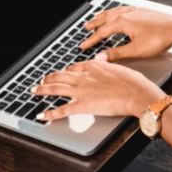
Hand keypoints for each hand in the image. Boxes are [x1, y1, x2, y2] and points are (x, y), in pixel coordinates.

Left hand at [33, 61, 165, 120]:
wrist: (136, 94)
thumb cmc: (133, 82)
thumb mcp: (119, 66)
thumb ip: (107, 63)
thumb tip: (102, 57)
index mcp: (93, 66)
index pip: (73, 68)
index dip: (65, 71)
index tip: (61, 73)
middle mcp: (84, 77)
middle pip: (60, 76)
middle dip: (49, 78)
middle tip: (42, 80)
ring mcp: (81, 91)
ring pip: (55, 89)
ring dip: (42, 90)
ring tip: (34, 91)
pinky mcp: (82, 105)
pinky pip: (62, 110)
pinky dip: (50, 113)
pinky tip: (42, 114)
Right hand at [81, 7, 171, 61]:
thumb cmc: (160, 38)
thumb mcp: (136, 50)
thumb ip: (116, 54)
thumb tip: (101, 58)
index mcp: (122, 23)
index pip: (101, 33)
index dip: (91, 40)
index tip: (83, 45)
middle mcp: (126, 14)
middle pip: (105, 18)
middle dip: (94, 24)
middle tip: (85, 28)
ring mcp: (134, 11)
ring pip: (113, 12)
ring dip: (103, 16)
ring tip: (97, 18)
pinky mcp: (142, 11)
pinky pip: (122, 9)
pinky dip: (115, 11)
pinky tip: (118, 13)